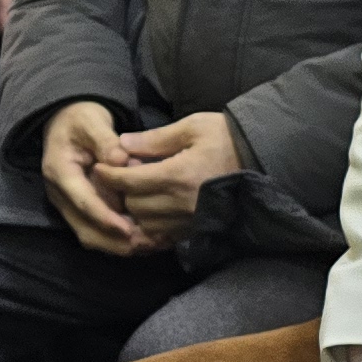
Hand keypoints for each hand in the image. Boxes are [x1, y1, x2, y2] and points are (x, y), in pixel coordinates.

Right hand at [38, 102, 149, 255]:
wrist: (66, 121)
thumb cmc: (81, 118)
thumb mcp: (92, 121)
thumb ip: (106, 141)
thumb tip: (121, 160)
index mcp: (60, 172)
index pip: (83, 202)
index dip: (106, 218)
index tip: (129, 230)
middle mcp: (59, 194)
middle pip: (85, 228)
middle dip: (115, 241)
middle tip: (147, 244)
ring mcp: (67, 204)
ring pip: (90, 236)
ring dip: (118, 245)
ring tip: (149, 245)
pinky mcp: (77, 209)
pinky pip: (95, 232)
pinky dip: (117, 240)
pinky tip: (142, 240)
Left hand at [85, 111, 239, 246]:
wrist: (262, 158)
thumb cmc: (226, 137)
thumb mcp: (192, 127)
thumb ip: (155, 139)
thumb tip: (122, 144)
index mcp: (178, 175)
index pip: (130, 181)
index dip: (109, 175)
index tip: (99, 168)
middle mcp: (182, 202)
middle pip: (134, 206)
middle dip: (122, 193)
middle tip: (121, 177)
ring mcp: (191, 219)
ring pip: (147, 223)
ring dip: (136, 210)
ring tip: (137, 192)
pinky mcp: (198, 227)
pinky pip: (165, 233)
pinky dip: (154, 223)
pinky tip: (154, 207)